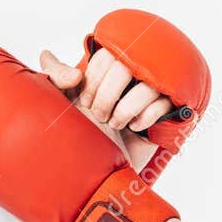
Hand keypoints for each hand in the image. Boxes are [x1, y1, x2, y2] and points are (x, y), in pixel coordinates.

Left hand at [38, 47, 173, 173]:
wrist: (100, 166)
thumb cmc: (81, 129)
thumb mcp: (61, 99)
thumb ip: (54, 76)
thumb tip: (60, 64)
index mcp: (109, 66)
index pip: (107, 55)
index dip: (93, 80)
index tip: (84, 102)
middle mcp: (133, 74)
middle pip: (126, 67)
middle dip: (107, 95)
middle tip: (98, 116)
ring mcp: (153, 91)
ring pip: (148, 86)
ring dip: (125, 108)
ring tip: (114, 124)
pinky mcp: (167, 111)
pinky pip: (164, 104)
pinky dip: (145, 117)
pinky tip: (133, 127)